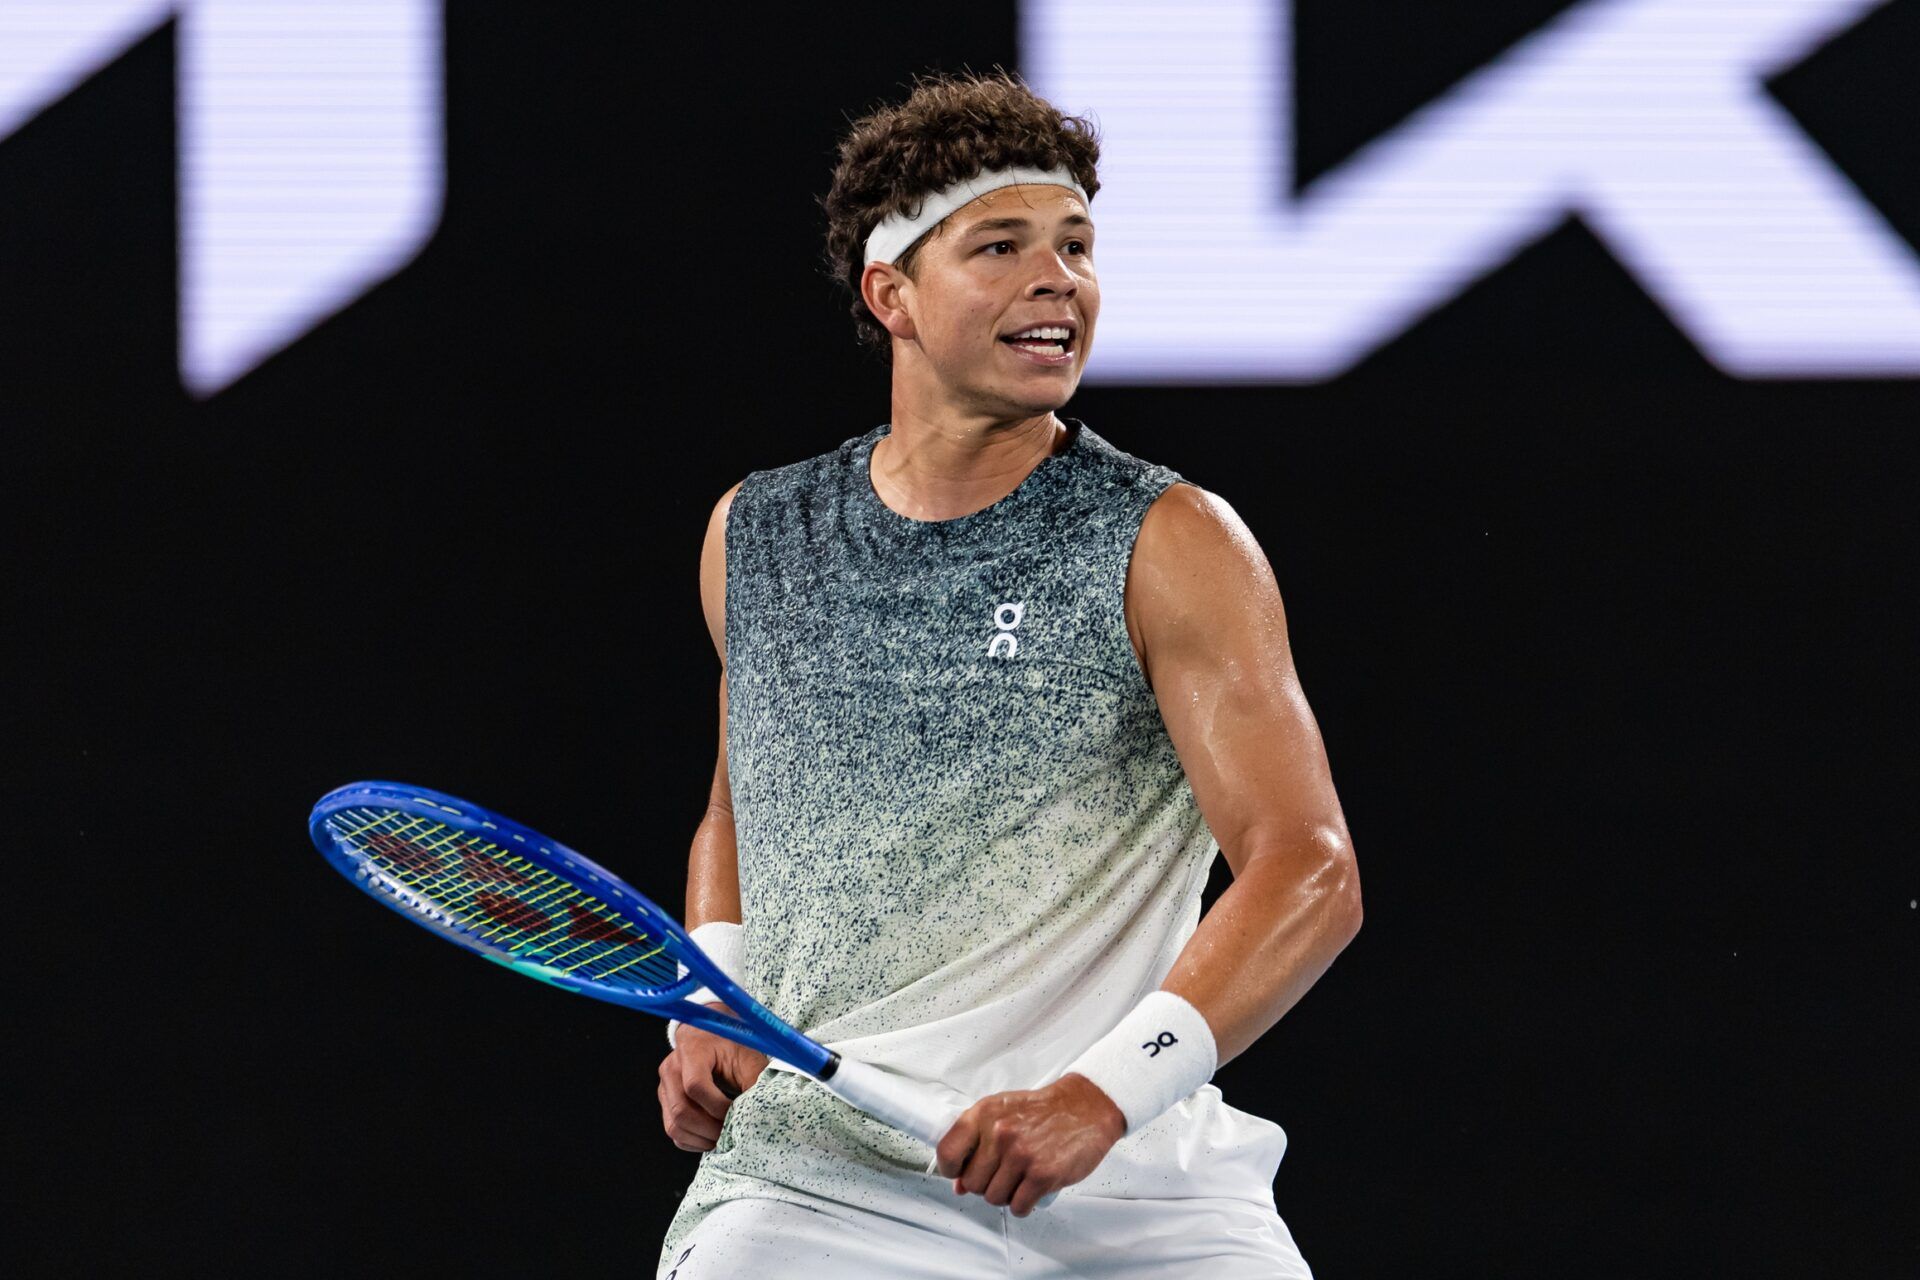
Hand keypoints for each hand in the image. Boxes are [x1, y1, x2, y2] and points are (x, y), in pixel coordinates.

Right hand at [657, 1004, 767, 1151]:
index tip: (736, 1112)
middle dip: (710, 1129)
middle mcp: (672, 1068)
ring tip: (723, 1137)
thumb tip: (760, 1113)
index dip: (717, 1107)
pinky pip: (672, 1130)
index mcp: (692, 1051)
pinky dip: (692, 1141)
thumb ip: (754, 1082)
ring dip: (701, 1139)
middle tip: (731, 1132)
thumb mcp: (747, 1057)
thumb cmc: (731, 1045)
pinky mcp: (665, 1101)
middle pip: (682, 1111)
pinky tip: (711, 1138)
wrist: (710, 1035)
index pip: (696, 1086)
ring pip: (674, 1126)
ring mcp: (664, 1086)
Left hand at [934, 1072, 1126, 1215]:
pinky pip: (1018, 1206)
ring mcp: (1021, 1155)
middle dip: (986, 1184)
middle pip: (972, 1183)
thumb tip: (958, 1183)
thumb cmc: (1043, 1111)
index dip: (951, 1170)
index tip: (959, 1173)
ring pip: (994, 1198)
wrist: (1084, 1108)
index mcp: (984, 1114)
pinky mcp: (1042, 1174)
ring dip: (1006, 1195)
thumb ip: (977, 1143)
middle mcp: (1000, 1133)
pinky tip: (1031, 1191)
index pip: (948, 1152)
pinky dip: (1024, 1205)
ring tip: (1020, 1180)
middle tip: (1003, 1174)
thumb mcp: (1002, 1114)